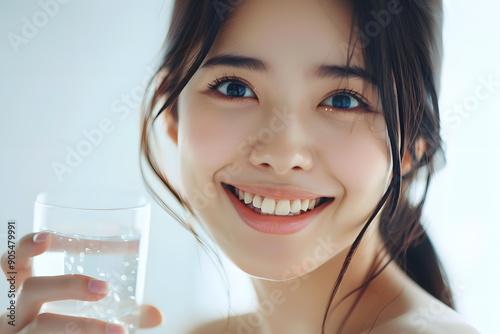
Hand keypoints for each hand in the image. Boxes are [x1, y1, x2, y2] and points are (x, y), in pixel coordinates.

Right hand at [0, 232, 162, 332]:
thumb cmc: (67, 327)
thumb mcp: (89, 313)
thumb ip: (123, 310)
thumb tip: (159, 315)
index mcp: (28, 292)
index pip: (15, 263)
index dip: (27, 247)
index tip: (48, 238)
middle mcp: (16, 312)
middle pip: (30, 289)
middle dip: (69, 285)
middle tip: (104, 288)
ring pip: (41, 327)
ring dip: (84, 327)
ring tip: (117, 332)